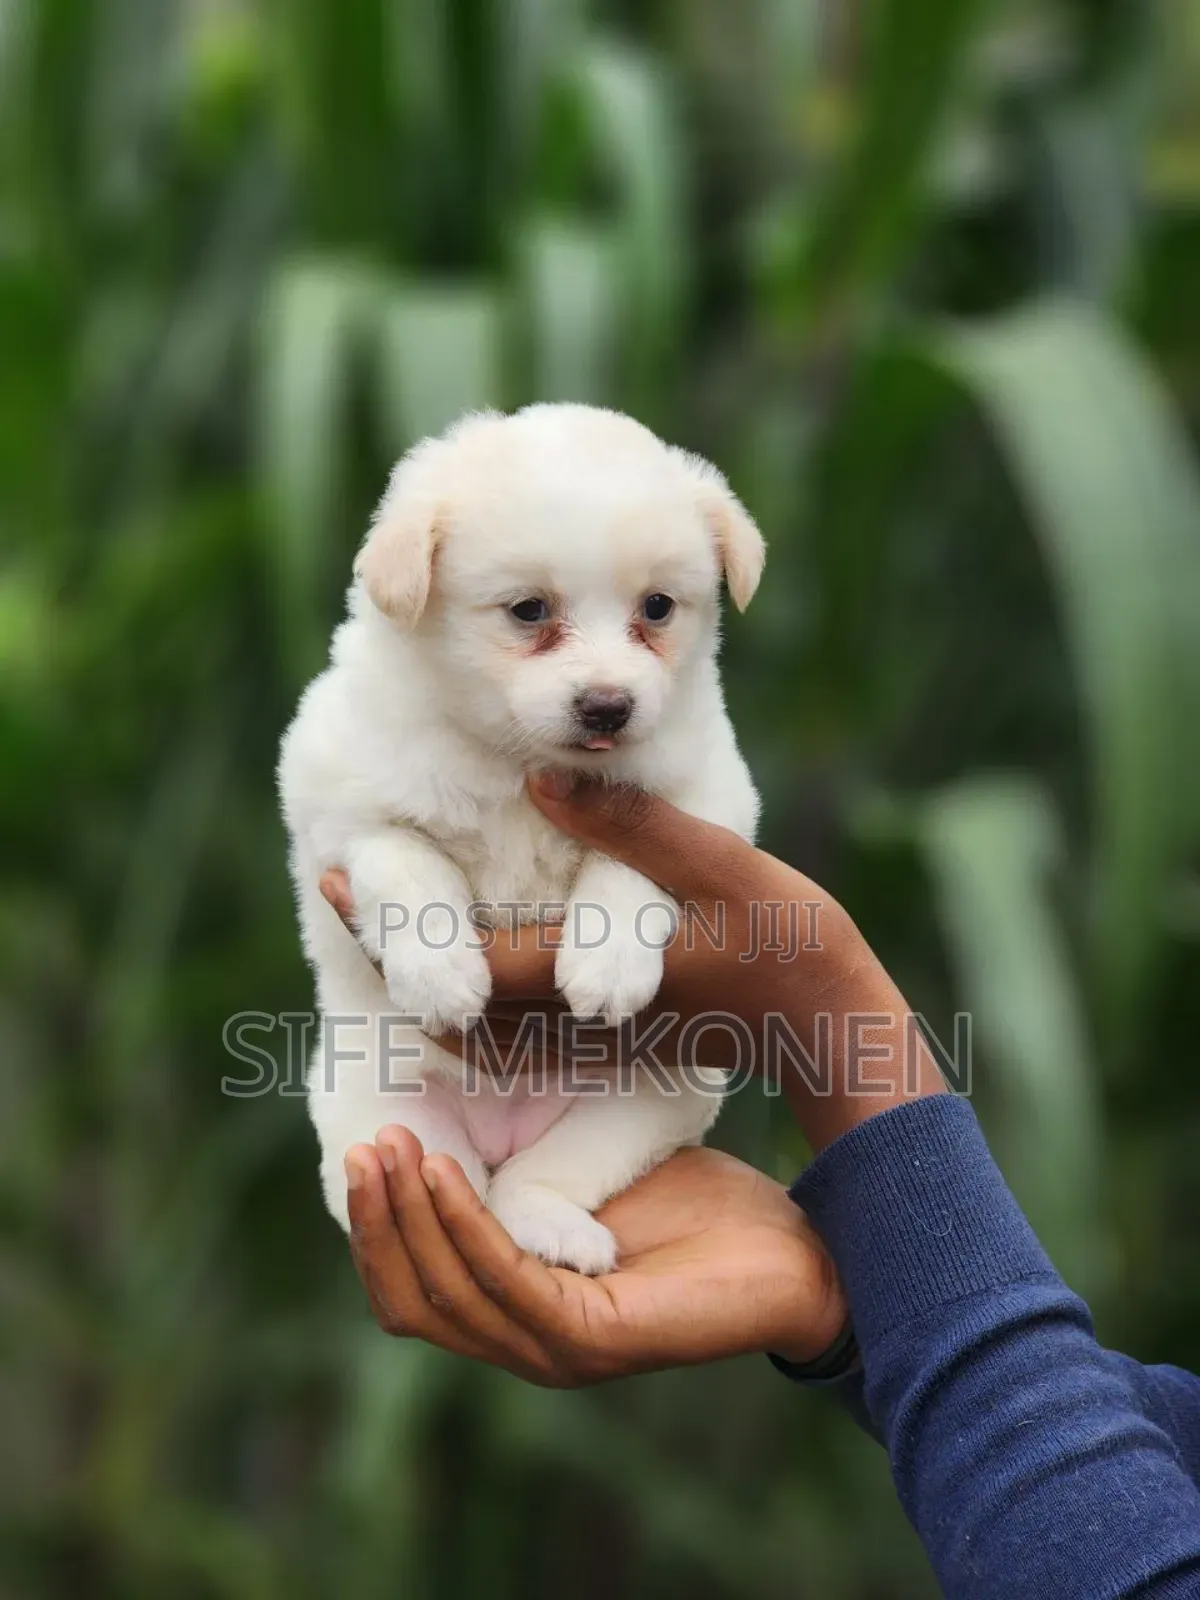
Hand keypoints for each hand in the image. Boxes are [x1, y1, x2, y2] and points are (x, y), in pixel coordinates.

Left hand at [322, 773, 942, 1154]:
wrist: (839, 1025)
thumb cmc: (791, 942)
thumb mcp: (719, 864)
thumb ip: (627, 827)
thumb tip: (541, 778)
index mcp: (586, 985)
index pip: (462, 963)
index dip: (393, 923)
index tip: (334, 876)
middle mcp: (574, 1023)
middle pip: (452, 996)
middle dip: (394, 947)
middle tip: (340, 883)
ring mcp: (591, 1040)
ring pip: (478, 1020)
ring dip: (428, 971)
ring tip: (384, 910)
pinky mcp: (610, 1039)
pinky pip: (517, 1031)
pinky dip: (474, 994)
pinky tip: (463, 951)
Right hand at [345, 1127, 846, 1385]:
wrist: (797, 1249)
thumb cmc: (697, 1206)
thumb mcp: (588, 1176)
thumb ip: (522, 1172)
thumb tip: (451, 1113)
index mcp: (517, 1310)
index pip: (411, 1289)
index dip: (374, 1227)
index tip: (360, 1148)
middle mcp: (525, 1341)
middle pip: (410, 1301)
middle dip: (376, 1223)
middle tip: (360, 1147)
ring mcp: (557, 1350)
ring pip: (446, 1296)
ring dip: (409, 1221)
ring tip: (391, 1151)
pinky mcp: (596, 1340)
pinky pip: (507, 1284)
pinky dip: (465, 1228)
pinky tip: (445, 1174)